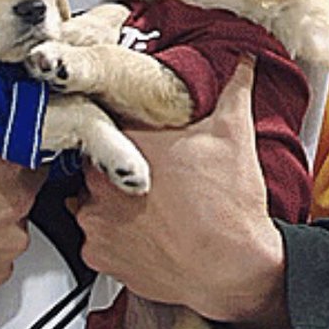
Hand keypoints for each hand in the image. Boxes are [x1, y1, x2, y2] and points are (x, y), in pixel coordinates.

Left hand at [71, 56, 290, 328]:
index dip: (116, 123)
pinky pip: (92, 236)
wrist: (236, 270)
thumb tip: (241, 58)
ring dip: (109, 199)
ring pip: (88, 197)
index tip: (129, 129)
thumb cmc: (231, 207)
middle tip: (146, 171)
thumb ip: (232, 87)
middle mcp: (101, 179)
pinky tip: (137, 230)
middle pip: (94, 158)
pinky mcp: (98, 254)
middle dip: (115, 162)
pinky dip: (110, 234)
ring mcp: (95, 218)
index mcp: (127, 141)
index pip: (102, 117)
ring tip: (144, 205)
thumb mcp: (235, 134)